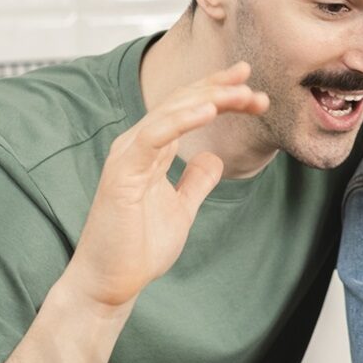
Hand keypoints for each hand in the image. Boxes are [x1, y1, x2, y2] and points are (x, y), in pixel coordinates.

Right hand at [65, 62, 268, 308]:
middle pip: (181, 103)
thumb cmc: (138, 247)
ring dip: (208, 99)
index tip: (250, 86)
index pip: (186, 109)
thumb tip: (213, 159)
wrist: (111, 281)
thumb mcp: (182, 209)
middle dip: (218, 88)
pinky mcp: (122, 173)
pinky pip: (152, 137)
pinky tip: (207, 110)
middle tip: (251, 80)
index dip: (216, 92)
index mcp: (152, 150)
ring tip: (240, 93)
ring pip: (170, 113)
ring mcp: (128, 156)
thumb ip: (195, 181)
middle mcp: (138, 145)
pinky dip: (180, 121)